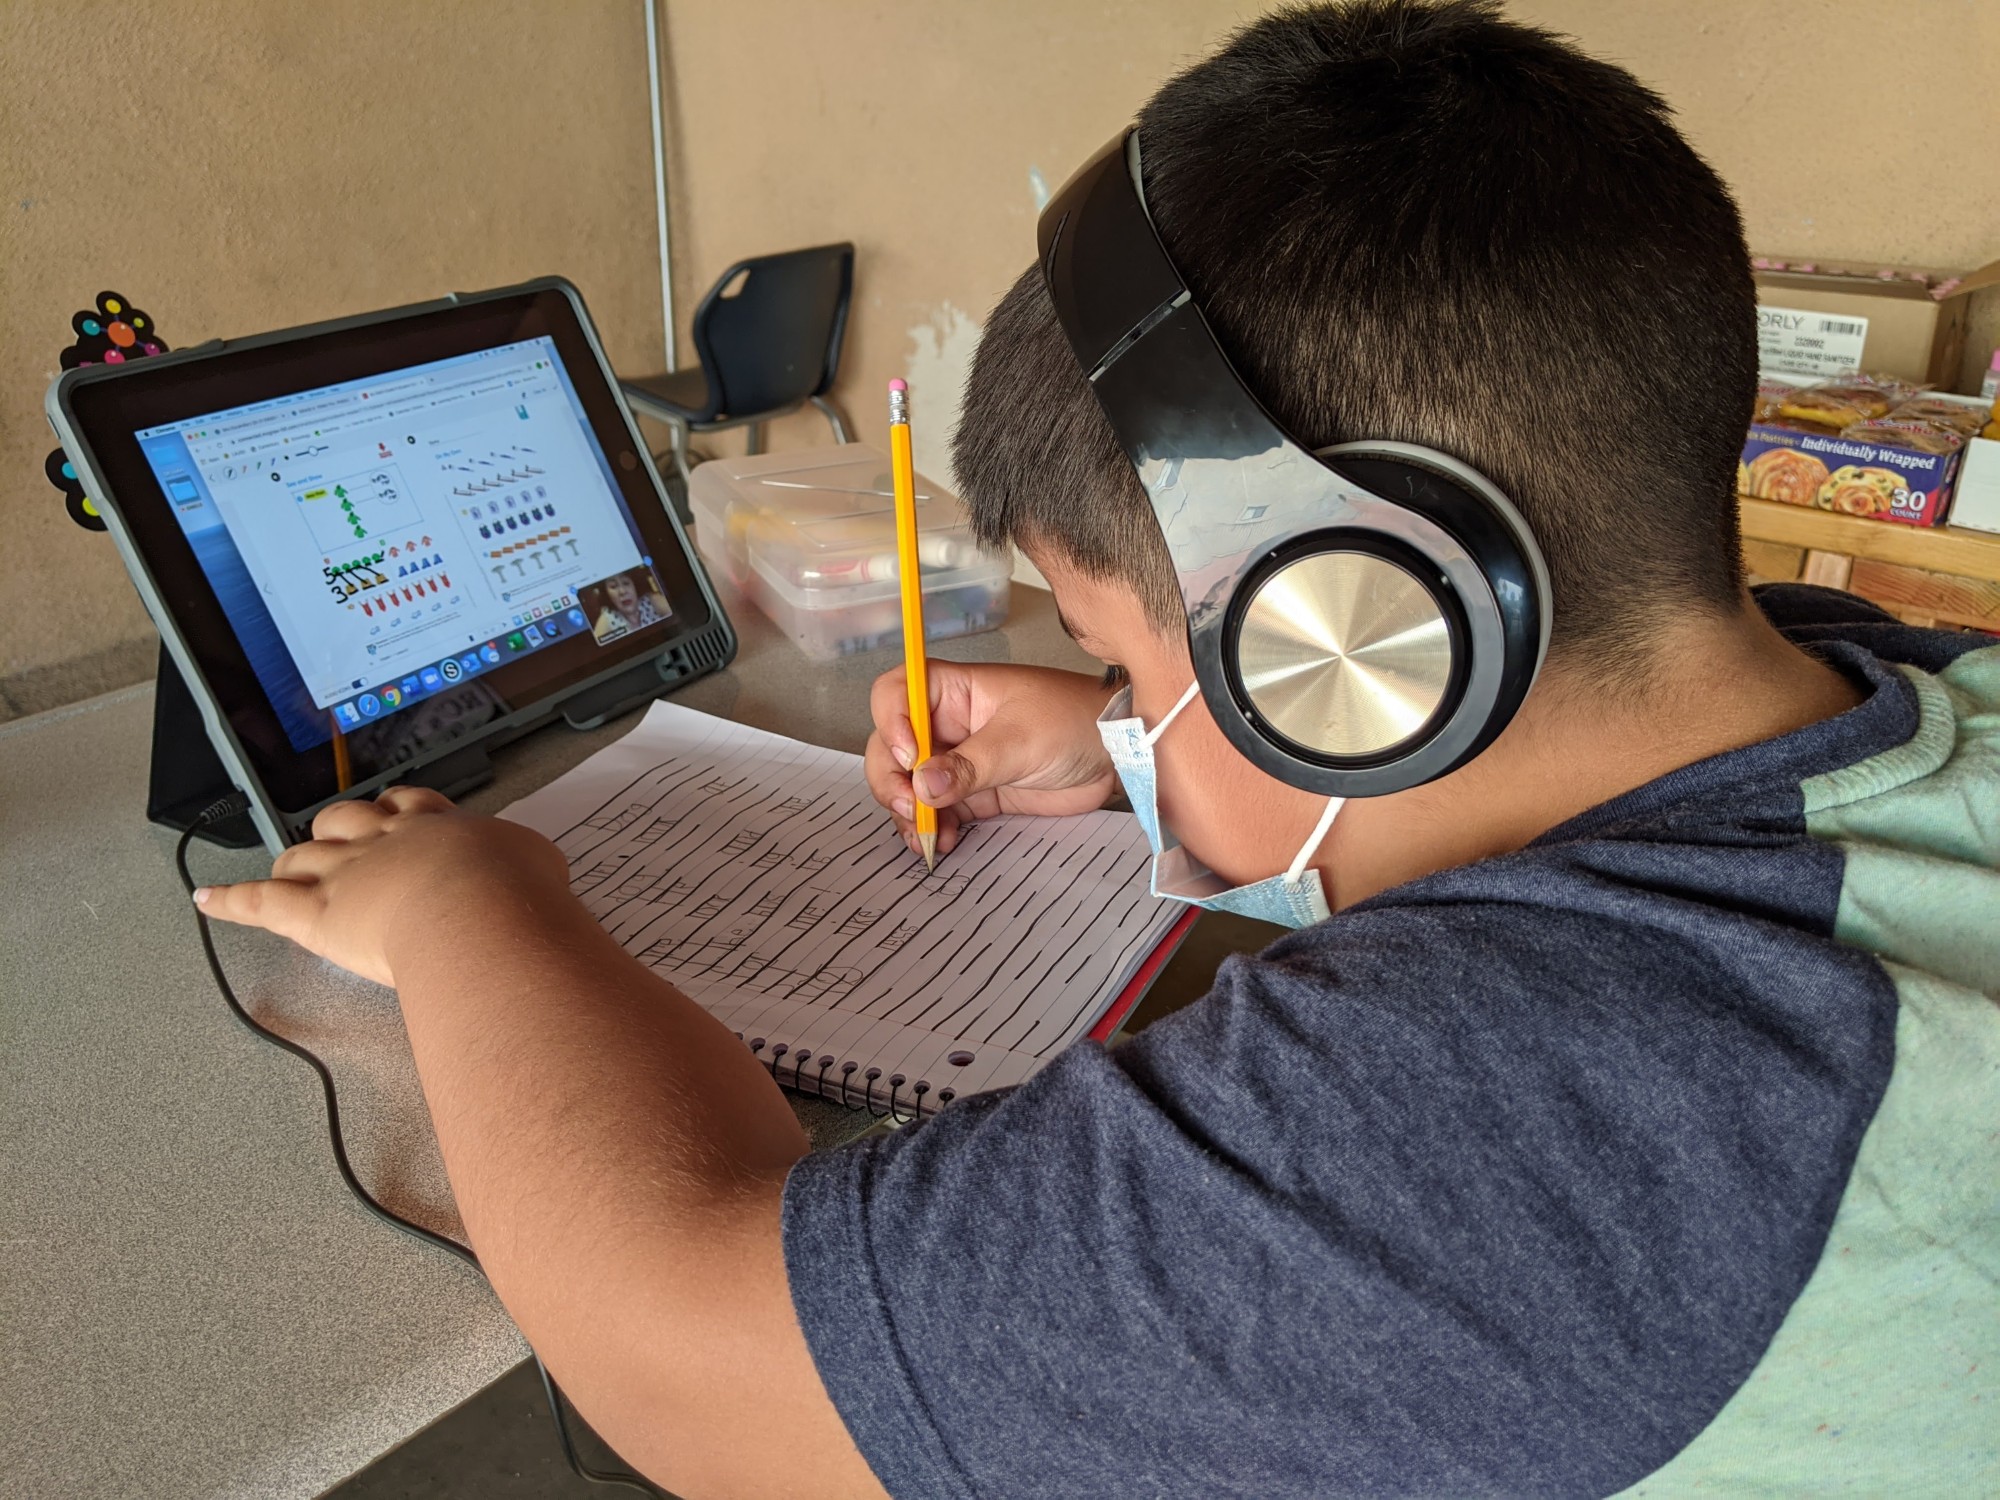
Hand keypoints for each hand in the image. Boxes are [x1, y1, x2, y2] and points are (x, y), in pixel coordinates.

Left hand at [194, 787, 572, 986]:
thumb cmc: (513, 892)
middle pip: (344, 820)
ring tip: (288, 871)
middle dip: (338, 829)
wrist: (480, 911)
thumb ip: (524, 860)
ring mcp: (343, 874)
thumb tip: (535, 871)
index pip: (405, 805)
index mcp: (434, 825)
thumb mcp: (537, 861)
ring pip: (302, 855)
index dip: (394, 811)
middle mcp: (382, 841)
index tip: (394, 815)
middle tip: (341, 842)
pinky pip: (261, 904)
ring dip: (294, 863)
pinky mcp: (313, 914)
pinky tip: (206, 900)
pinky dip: (230, 902)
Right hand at [865, 661, 1118, 856]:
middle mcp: (948, 724)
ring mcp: (958, 761)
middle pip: (891, 745)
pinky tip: (942, 841)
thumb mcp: (1021, 740)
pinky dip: (931, 828)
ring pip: (908, 784)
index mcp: (955, 692)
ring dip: (906, 811)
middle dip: (891, 778)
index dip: (891, 721)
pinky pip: (937, 811)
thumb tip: (922, 784)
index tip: (910, 755)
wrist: (1115, 756)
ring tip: (925, 834)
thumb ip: (970, 765)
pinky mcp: (974, 795)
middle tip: (911, 808)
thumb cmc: (1074, 722)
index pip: (897, 693)